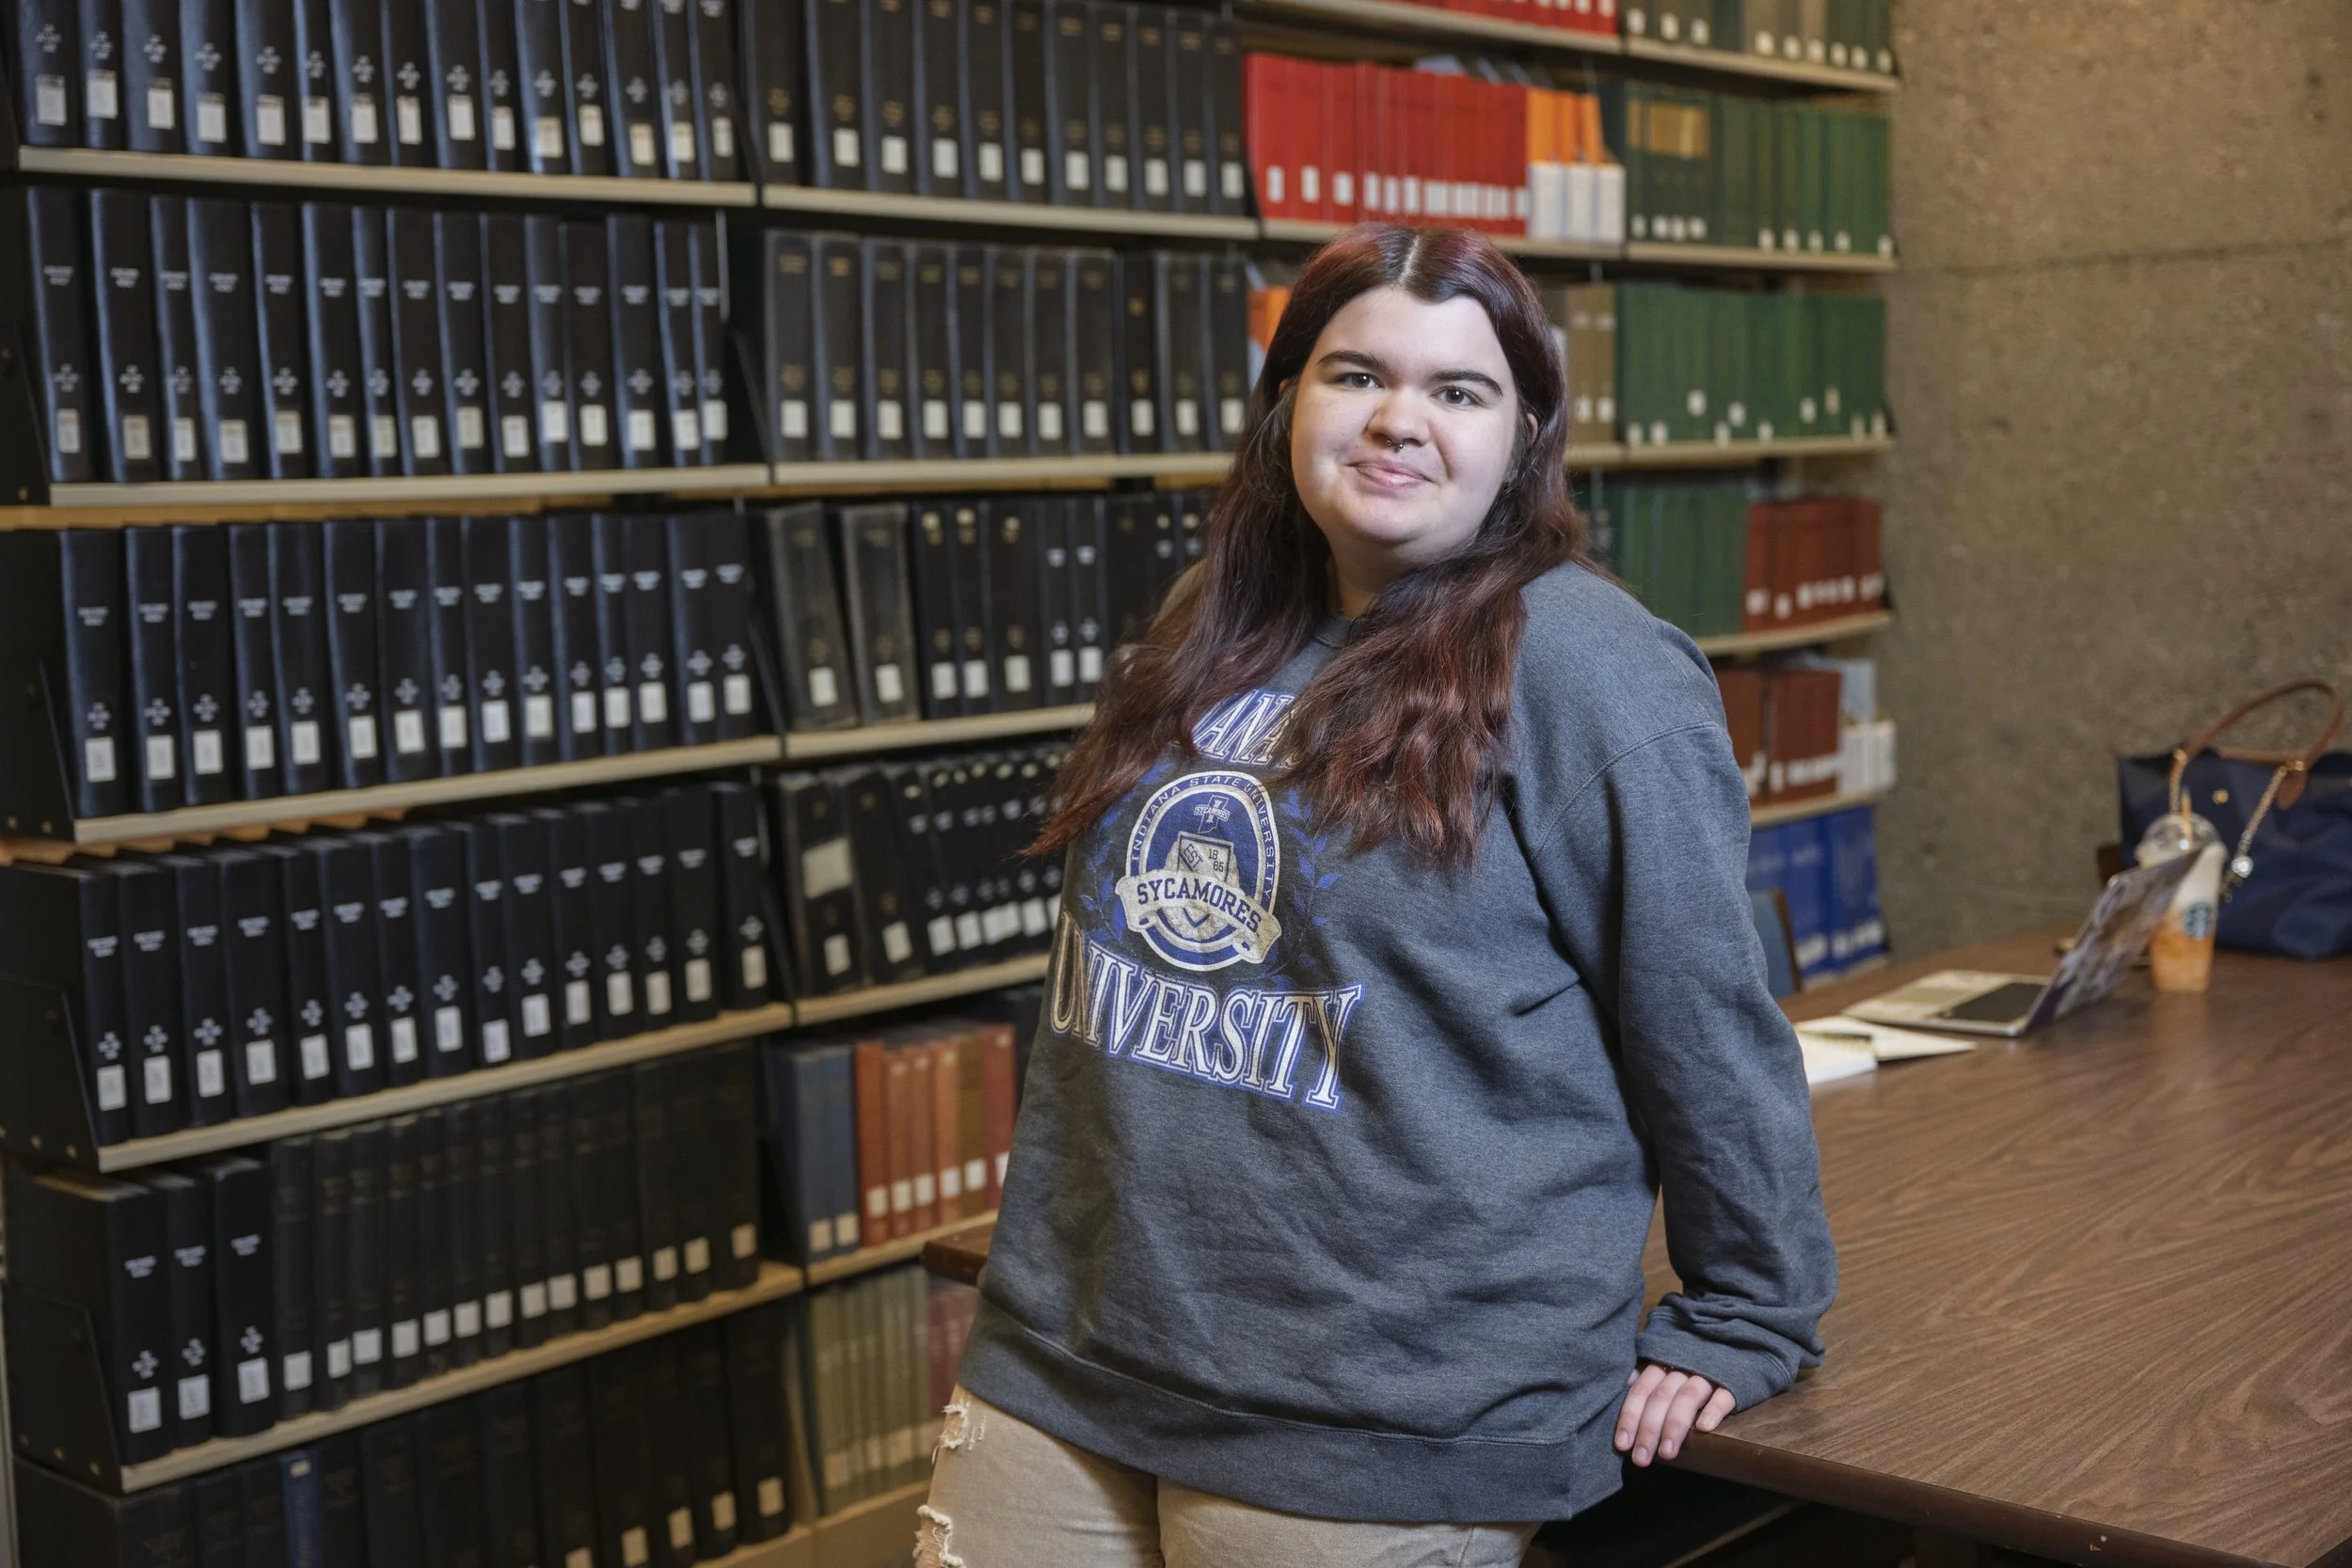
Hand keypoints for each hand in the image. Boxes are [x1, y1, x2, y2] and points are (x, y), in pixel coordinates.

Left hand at [1614, 1363, 1734, 1465]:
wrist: (1734, 1346)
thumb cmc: (1694, 1365)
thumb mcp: (1667, 1366)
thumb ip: (1646, 1378)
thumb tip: (1624, 1386)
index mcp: (1662, 1363)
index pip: (1641, 1390)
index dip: (1630, 1417)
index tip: (1622, 1445)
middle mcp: (1682, 1366)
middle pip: (1661, 1397)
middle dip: (1648, 1429)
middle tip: (1641, 1459)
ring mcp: (1708, 1373)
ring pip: (1687, 1397)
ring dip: (1675, 1425)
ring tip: (1667, 1453)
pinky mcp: (1733, 1381)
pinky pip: (1723, 1395)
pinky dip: (1713, 1410)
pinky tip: (1703, 1428)